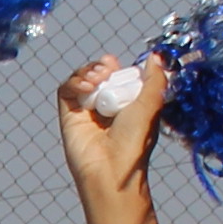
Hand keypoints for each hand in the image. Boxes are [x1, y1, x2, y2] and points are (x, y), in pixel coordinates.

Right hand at [58, 56, 168, 205]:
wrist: (112, 167)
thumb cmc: (135, 142)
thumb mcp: (153, 104)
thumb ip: (155, 78)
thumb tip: (155, 56)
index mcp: (127, 103)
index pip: (118, 76)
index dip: (116, 67)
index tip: (116, 65)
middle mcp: (106, 105)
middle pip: (98, 73)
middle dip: (101, 66)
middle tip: (107, 71)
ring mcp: (86, 110)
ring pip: (81, 78)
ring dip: (88, 71)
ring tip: (97, 79)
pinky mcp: (69, 115)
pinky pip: (66, 90)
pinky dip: (74, 82)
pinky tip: (86, 87)